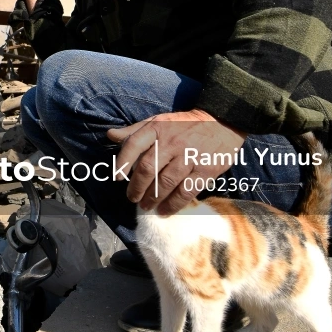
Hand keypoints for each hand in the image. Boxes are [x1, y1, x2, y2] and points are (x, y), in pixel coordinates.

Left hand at [107, 109, 246, 215]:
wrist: (221, 121)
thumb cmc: (184, 124)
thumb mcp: (158, 121)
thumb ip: (134, 131)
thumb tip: (110, 135)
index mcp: (158, 128)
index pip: (134, 145)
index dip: (123, 163)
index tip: (117, 177)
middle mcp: (172, 142)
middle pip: (148, 168)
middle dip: (137, 187)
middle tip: (132, 198)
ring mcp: (189, 157)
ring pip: (166, 182)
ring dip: (153, 198)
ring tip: (147, 206)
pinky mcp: (205, 170)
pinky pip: (186, 191)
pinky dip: (174, 204)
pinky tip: (165, 211)